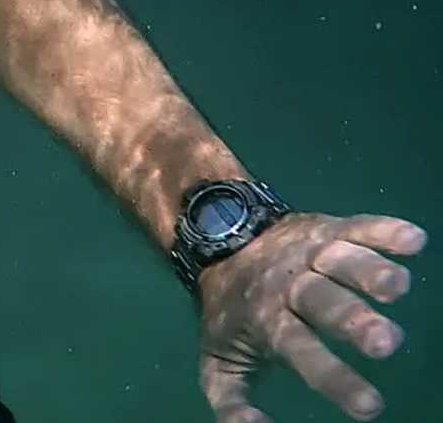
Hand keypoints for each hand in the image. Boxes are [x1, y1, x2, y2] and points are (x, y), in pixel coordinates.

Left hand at [197, 212, 425, 420]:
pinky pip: (356, 226)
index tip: (371, 407)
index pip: (301, 351)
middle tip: (385, 343)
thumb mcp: (219, 362)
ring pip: (341, 260)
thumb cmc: (232, 313)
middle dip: (355, 322)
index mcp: (267, 320)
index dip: (335, 378)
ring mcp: (309, 253)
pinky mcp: (327, 228)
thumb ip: (232, 403)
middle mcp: (290, 285)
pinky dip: (384, 230)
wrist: (217, 239)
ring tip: (397, 287)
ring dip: (370, 271)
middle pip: (324, 302)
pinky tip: (413, 239)